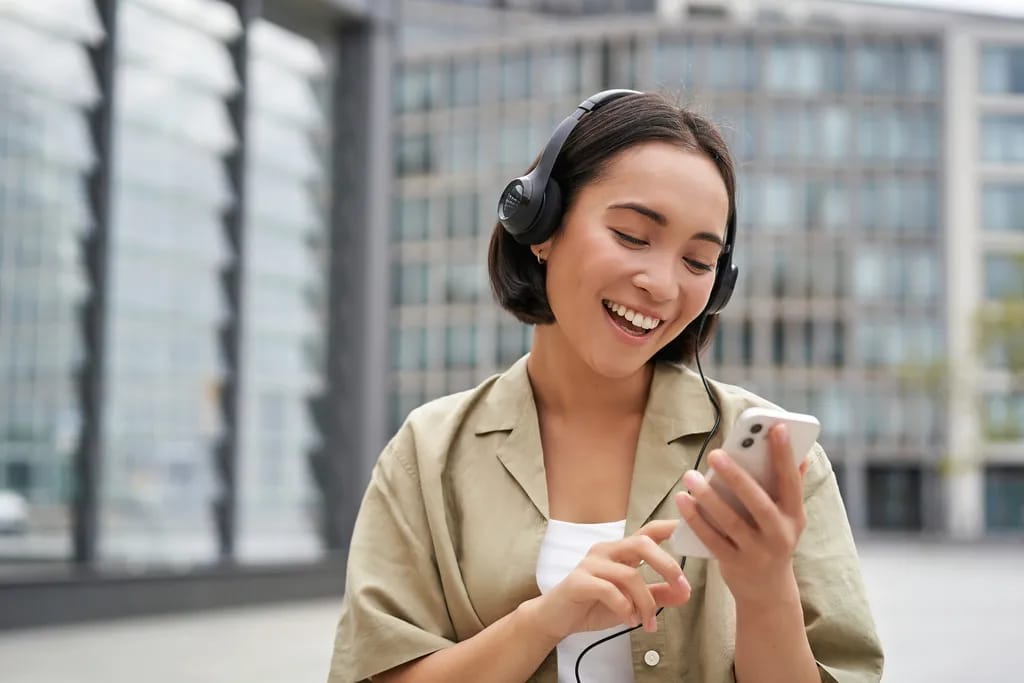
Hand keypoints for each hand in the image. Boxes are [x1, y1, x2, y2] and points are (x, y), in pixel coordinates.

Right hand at [529, 520, 691, 641]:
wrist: (556, 617)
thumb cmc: (593, 604)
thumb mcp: (632, 601)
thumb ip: (658, 595)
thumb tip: (685, 592)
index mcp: (621, 552)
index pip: (648, 532)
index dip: (669, 527)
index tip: (690, 529)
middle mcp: (606, 551)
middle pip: (641, 543)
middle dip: (666, 564)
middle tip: (680, 586)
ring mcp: (591, 564)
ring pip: (629, 574)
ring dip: (646, 602)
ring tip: (648, 622)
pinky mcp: (579, 581)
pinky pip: (608, 590)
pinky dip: (624, 607)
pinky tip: (629, 620)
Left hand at [675, 424, 808, 605]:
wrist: (768, 592)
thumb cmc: (774, 540)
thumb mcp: (789, 518)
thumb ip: (790, 487)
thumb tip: (801, 455)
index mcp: (795, 517)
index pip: (791, 481)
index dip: (785, 454)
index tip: (775, 427)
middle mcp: (780, 535)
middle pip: (758, 503)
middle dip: (737, 477)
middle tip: (715, 454)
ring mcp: (757, 552)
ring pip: (731, 522)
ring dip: (709, 497)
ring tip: (690, 475)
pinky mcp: (734, 564)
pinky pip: (712, 539)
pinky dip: (696, 519)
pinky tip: (682, 499)